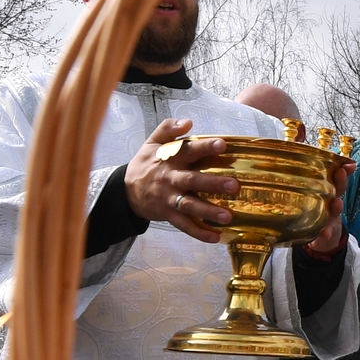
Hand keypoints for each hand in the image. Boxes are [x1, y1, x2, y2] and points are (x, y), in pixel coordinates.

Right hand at [124, 119, 237, 242]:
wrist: (125, 191)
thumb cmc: (145, 165)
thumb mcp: (151, 143)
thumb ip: (167, 129)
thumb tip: (187, 122)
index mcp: (168, 159)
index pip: (187, 151)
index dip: (204, 147)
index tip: (222, 145)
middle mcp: (170, 179)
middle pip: (192, 181)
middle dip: (212, 184)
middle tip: (234, 186)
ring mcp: (169, 199)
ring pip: (189, 206)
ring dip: (208, 211)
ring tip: (228, 216)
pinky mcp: (168, 214)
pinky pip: (184, 225)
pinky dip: (199, 232)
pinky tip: (215, 237)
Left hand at [305, 157, 356, 255]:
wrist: (325, 236)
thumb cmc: (319, 210)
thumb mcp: (318, 195)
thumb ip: (318, 179)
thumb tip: (326, 164)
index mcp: (329, 191)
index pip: (337, 177)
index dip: (343, 169)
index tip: (348, 162)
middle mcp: (332, 203)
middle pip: (338, 190)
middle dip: (340, 181)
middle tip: (341, 172)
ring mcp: (331, 218)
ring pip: (334, 210)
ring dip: (336, 207)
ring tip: (337, 203)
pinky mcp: (326, 233)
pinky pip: (327, 232)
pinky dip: (326, 233)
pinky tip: (325, 233)